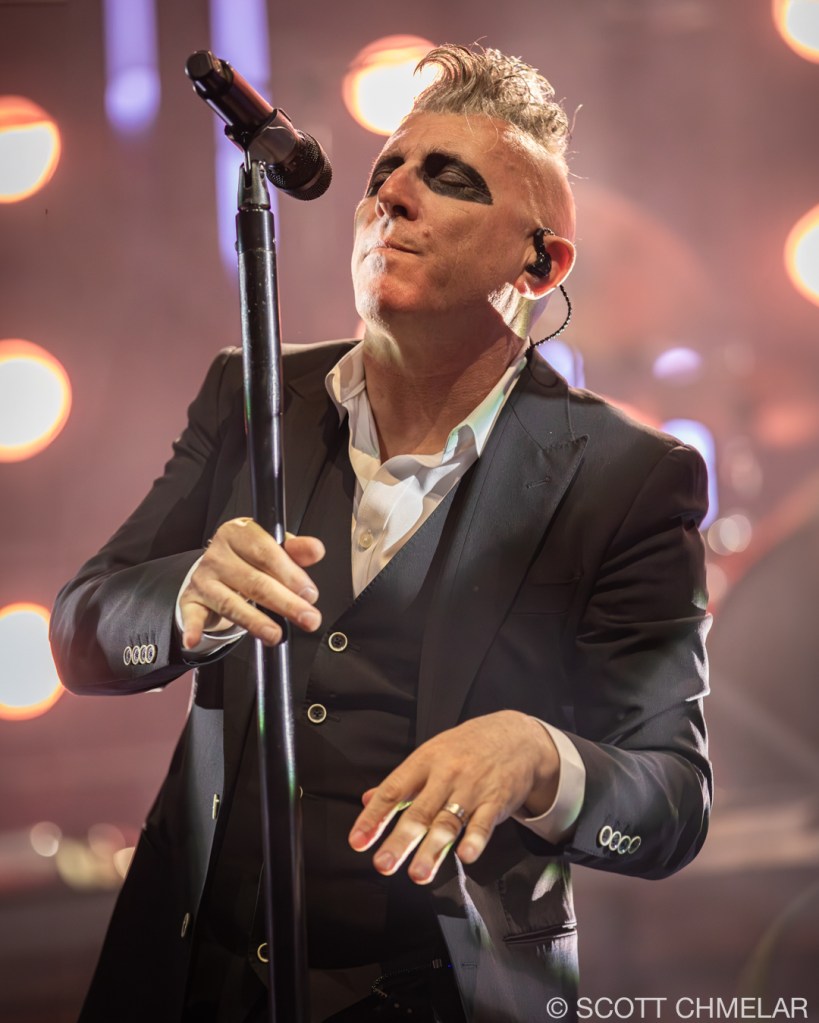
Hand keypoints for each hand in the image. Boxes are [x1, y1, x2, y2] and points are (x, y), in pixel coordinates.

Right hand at [179, 517, 324, 648]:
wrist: (216, 570)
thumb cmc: (249, 559)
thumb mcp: (274, 548)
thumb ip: (296, 551)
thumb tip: (315, 550)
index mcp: (239, 533)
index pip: (265, 552)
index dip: (290, 575)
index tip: (309, 593)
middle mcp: (218, 554)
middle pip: (254, 581)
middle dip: (285, 603)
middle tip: (308, 618)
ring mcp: (203, 578)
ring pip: (231, 603)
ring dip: (255, 622)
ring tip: (275, 634)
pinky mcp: (191, 600)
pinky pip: (193, 616)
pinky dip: (192, 629)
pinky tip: (192, 640)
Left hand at [348, 711, 558, 884]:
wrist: (517, 736)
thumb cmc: (468, 747)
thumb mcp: (431, 754)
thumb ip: (401, 782)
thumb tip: (368, 799)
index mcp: (425, 762)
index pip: (394, 790)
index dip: (374, 817)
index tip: (358, 841)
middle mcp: (446, 775)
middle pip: (419, 811)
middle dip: (400, 840)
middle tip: (383, 864)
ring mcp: (472, 788)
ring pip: (449, 821)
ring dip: (432, 850)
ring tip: (418, 874)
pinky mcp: (496, 800)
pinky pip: (484, 822)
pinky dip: (475, 839)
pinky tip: (466, 856)